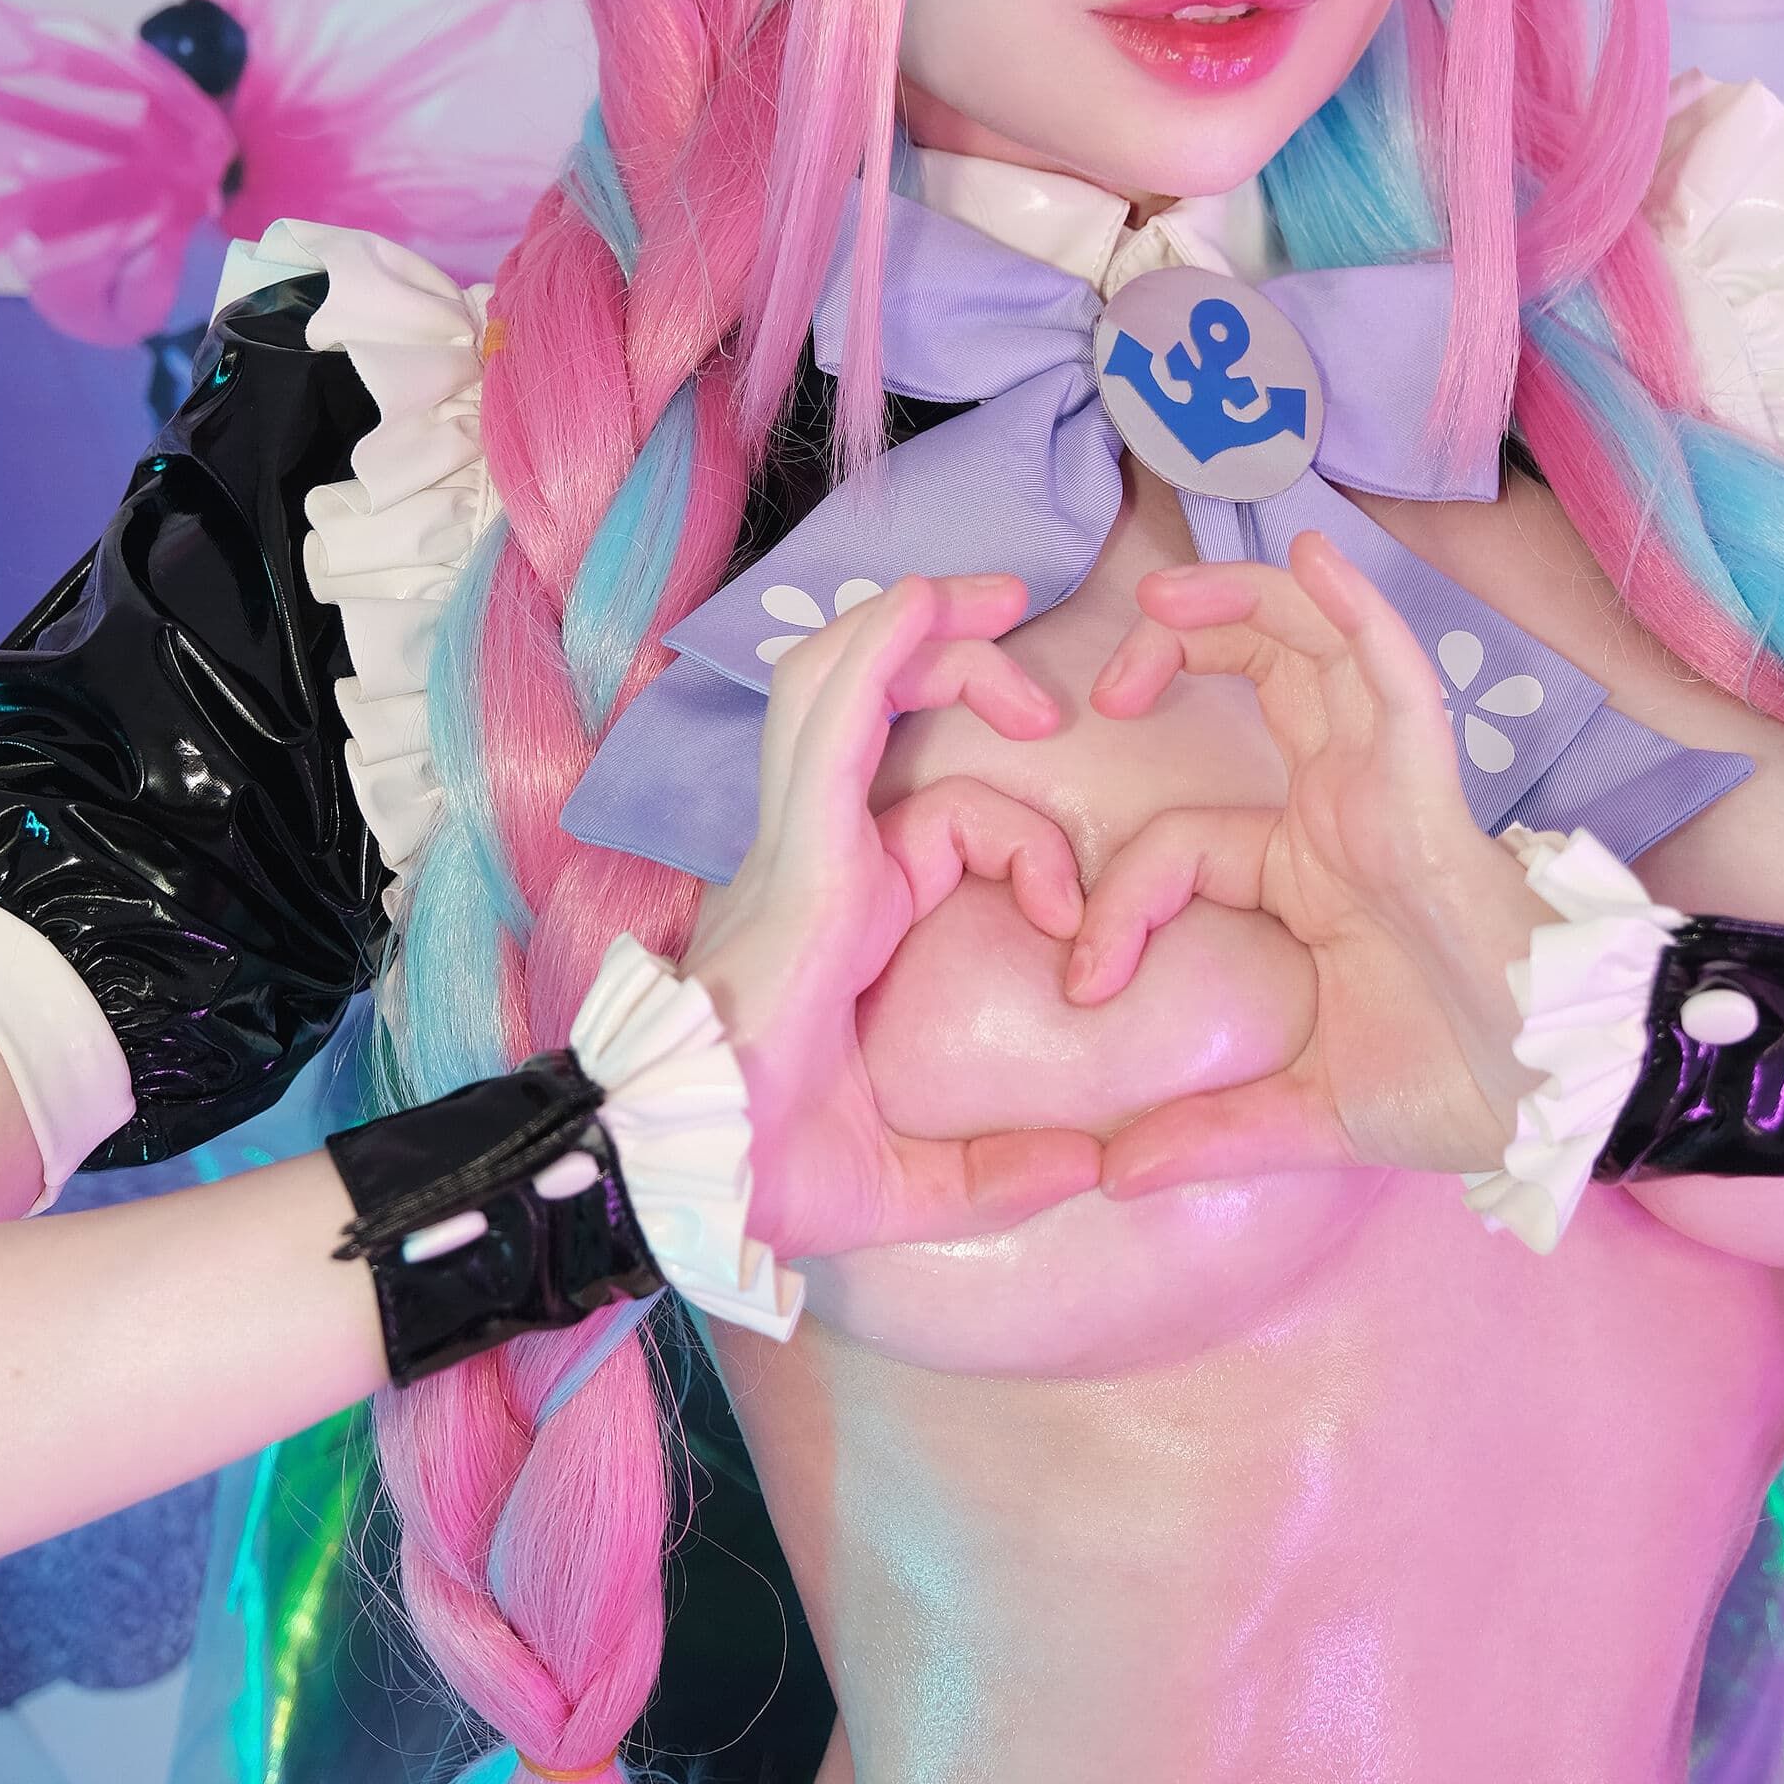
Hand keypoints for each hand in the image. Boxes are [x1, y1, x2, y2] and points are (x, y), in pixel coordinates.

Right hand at [682, 574, 1100, 1255]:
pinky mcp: (803, 849)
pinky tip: (927, 606)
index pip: (939, 815)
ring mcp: (794, 842)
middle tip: (1025, 629)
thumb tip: (1093, 1167)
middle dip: (945, 647)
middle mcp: (806, 853)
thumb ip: (1000, 1172)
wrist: (690, 1182)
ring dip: (919, 625)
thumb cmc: (765, 1174)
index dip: (1026, 841)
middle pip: (863, 702)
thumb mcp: (908, 1177)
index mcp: (834, 906)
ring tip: (1000, 600)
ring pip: (838, 682)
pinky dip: (883, 650)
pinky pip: (836, 719)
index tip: (1071, 924)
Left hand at [1078, 529, 1540, 1194]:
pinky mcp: (1430, 793)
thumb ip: (1211, 1130)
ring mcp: (1390, 792)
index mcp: (1311, 870)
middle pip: (1264, 681)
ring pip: (1317, 654)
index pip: (1184, 842)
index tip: (1084, 982)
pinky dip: (1356, 615)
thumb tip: (1109, 1176)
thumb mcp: (1308, 1111)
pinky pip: (1395, 683)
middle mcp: (1346, 811)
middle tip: (1111, 681)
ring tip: (1165, 590)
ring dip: (1243, 604)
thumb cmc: (1463, 1091)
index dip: (1118, 899)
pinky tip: (1314, 558)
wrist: (1563, 1103)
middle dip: (1184, 647)